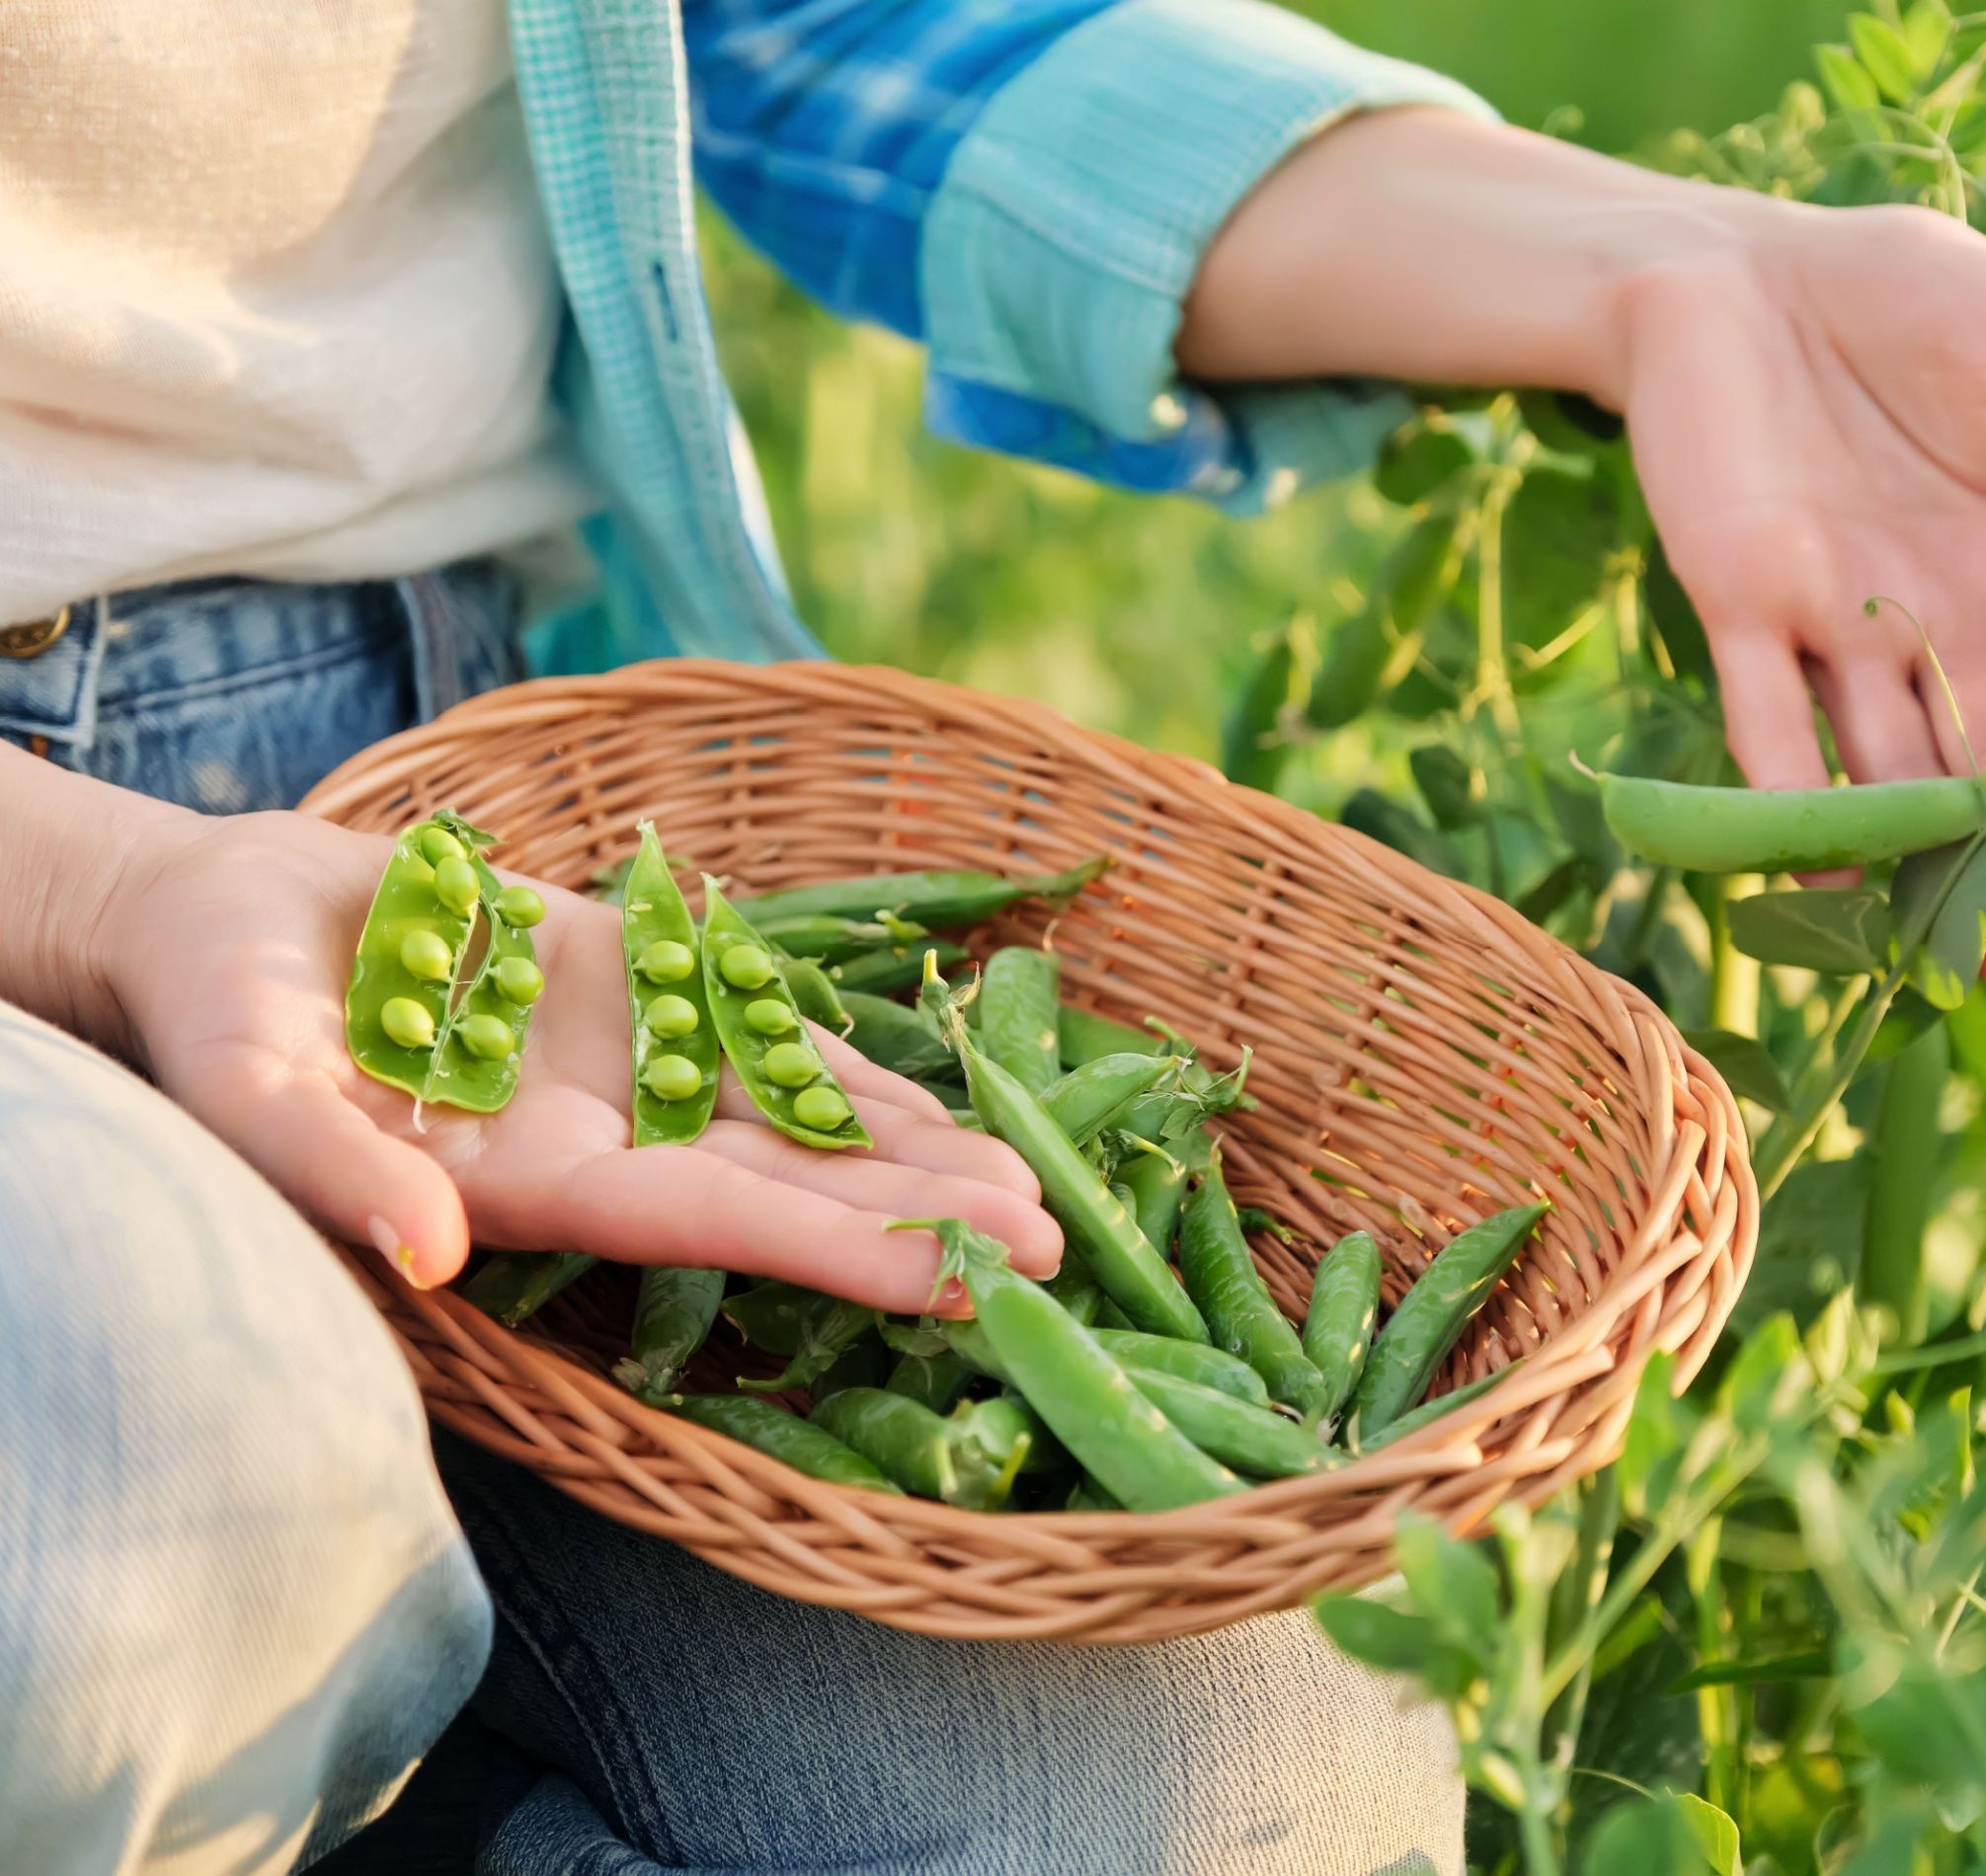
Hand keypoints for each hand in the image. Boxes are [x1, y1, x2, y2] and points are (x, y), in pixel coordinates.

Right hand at [92, 808, 1061, 1303]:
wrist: (227, 924)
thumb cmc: (216, 1016)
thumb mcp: (250, 1091)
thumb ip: (337, 1171)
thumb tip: (432, 1251)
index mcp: (536, 1184)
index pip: (713, 1230)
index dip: (837, 1252)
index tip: (961, 1284)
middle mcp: (610, 1142)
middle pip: (792, 1191)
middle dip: (921, 1221)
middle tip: (1060, 1251)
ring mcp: (638, 1070)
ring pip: (803, 1121)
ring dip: (919, 1157)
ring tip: (1043, 1189)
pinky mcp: (644, 990)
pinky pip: (770, 1035)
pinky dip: (860, 1068)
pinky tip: (952, 1100)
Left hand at [1180, 112, 1985, 982]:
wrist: (1736, 273)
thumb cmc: (1899, 294)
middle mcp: (1940, 613)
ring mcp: (1837, 623)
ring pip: (1892, 761)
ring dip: (1930, 854)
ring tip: (1974, 951)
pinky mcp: (1737, 612)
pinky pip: (1766, 721)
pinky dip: (1792, 799)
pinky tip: (1827, 879)